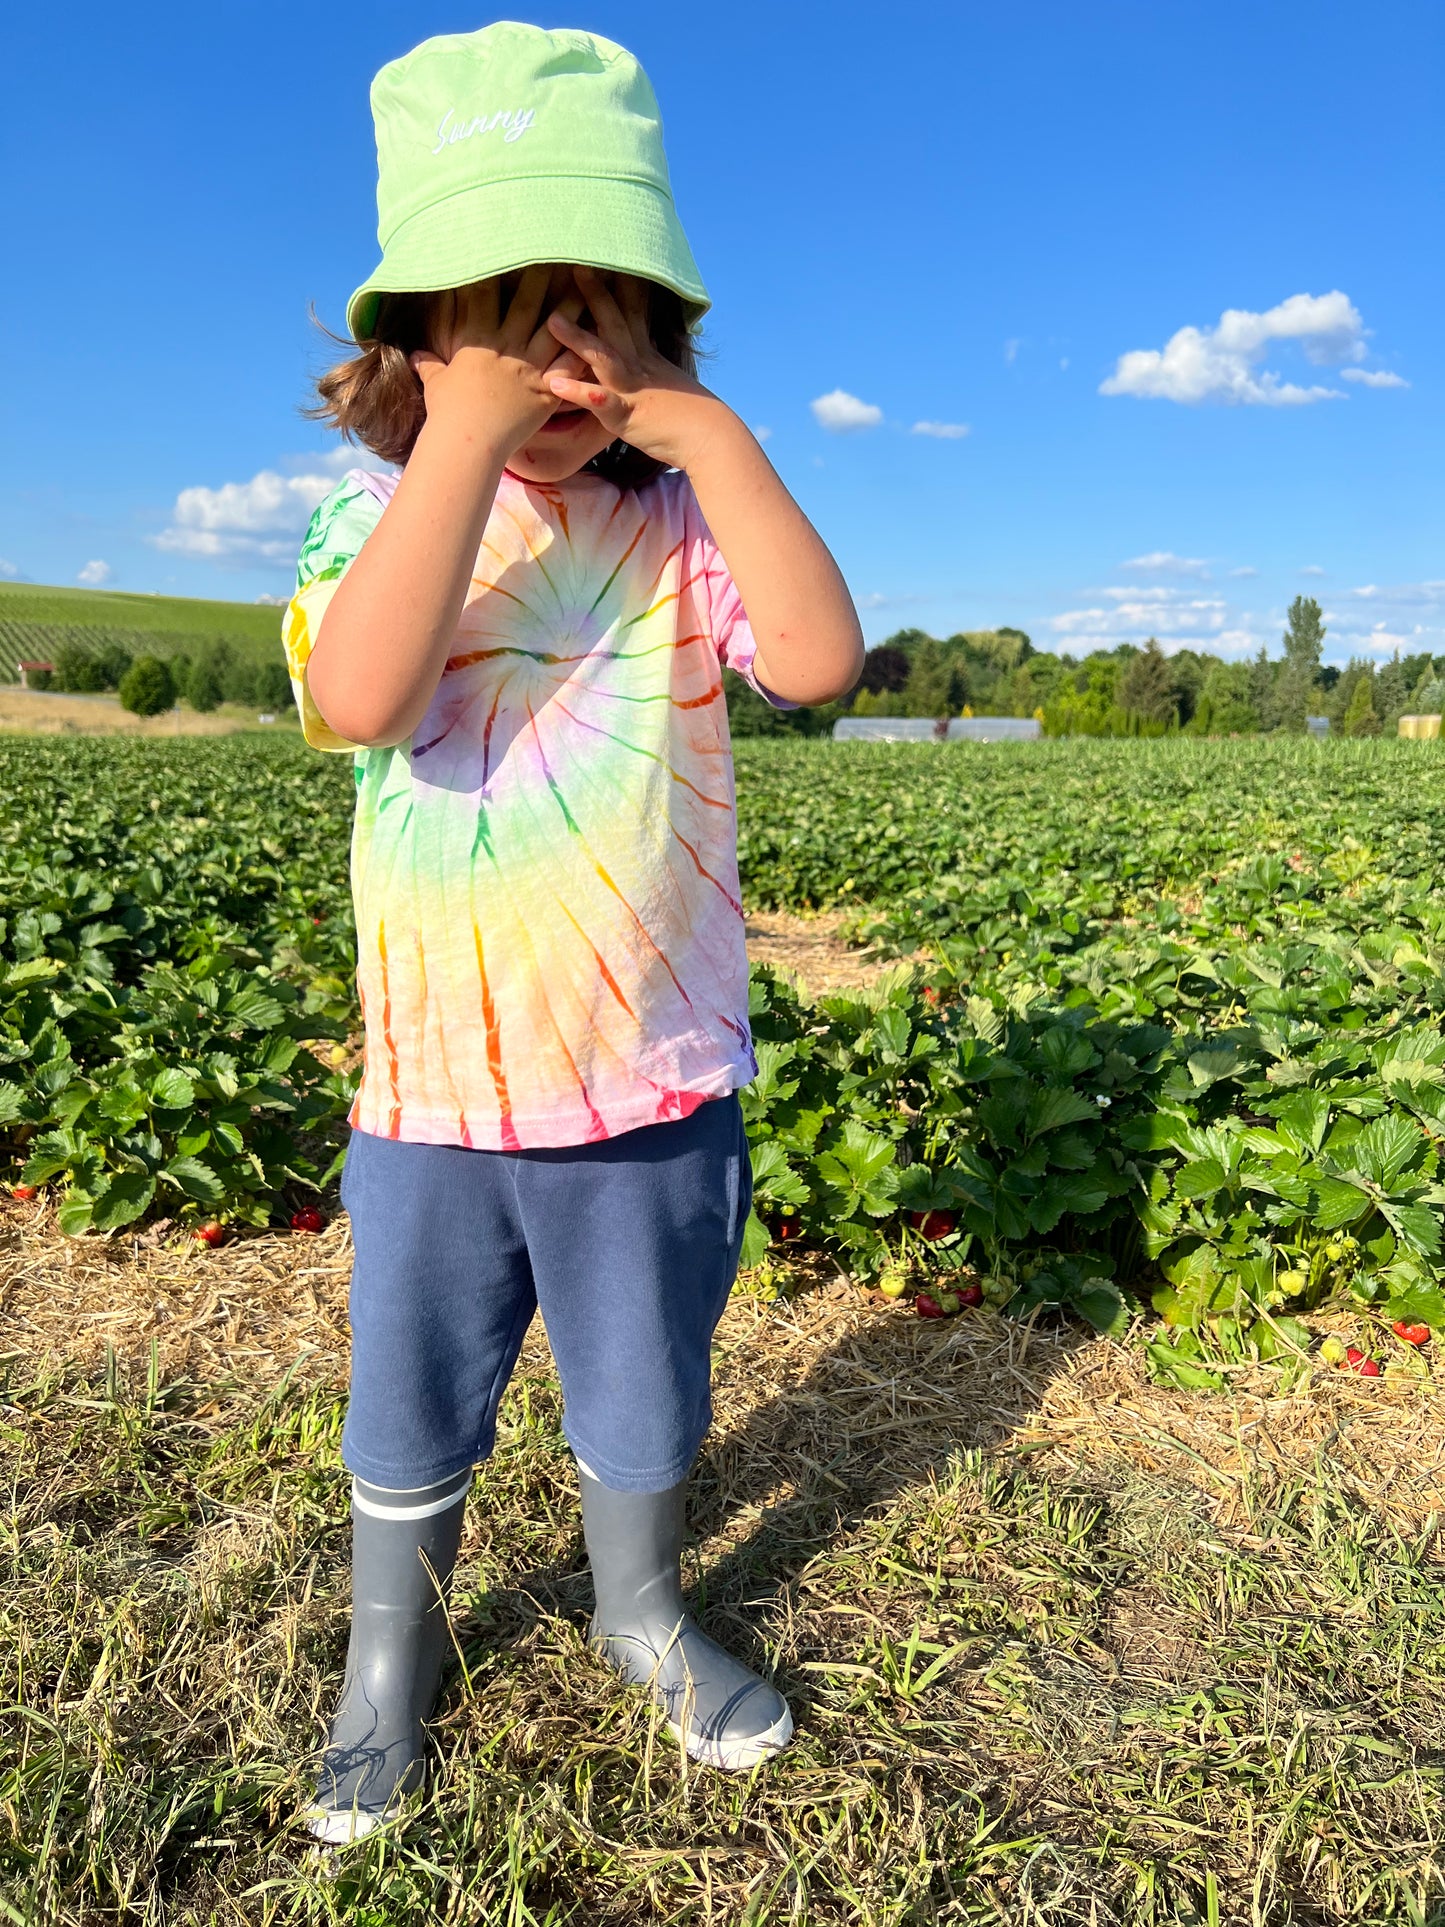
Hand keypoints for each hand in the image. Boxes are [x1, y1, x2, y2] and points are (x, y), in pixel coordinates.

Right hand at [408, 265, 588, 456]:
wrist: (466, 444)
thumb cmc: (447, 414)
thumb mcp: (435, 383)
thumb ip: (429, 364)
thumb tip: (415, 354)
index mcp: (476, 340)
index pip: (482, 294)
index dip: (491, 268)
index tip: (500, 245)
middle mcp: (505, 348)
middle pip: (525, 302)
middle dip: (539, 273)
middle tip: (554, 248)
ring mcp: (528, 369)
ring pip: (553, 328)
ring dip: (570, 303)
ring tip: (584, 282)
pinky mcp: (545, 392)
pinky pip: (569, 366)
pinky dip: (584, 349)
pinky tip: (599, 333)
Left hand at [544, 268, 727, 470]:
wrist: (710, 438)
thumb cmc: (689, 416)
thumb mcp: (666, 382)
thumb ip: (647, 365)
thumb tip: (640, 350)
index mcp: (646, 356)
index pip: (631, 312)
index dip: (618, 286)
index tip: (602, 258)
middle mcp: (638, 366)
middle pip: (615, 323)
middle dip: (595, 294)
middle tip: (575, 264)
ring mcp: (632, 388)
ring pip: (603, 357)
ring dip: (578, 338)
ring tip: (552, 320)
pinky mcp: (626, 415)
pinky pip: (600, 402)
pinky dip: (579, 392)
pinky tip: (555, 384)